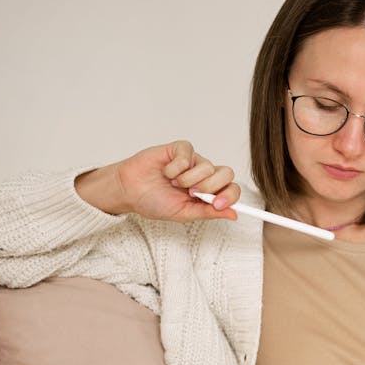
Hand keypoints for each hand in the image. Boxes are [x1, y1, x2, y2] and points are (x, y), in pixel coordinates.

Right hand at [74, 140, 241, 221]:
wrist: (130, 192)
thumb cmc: (155, 202)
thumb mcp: (184, 213)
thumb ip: (208, 212)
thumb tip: (234, 214)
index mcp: (208, 191)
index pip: (231, 189)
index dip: (229, 196)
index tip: (217, 204)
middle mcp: (204, 175)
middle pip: (226, 173)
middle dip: (210, 187)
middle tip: (191, 194)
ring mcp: (192, 161)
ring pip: (207, 166)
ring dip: (188, 179)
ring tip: (173, 183)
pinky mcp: (179, 149)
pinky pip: (188, 155)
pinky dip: (176, 167)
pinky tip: (166, 172)